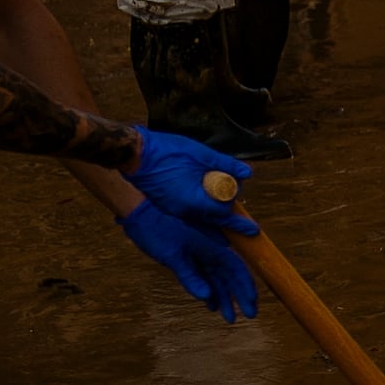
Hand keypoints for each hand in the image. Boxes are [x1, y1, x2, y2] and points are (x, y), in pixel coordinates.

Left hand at [118, 193, 260, 318]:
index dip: (246, 286)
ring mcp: (198, 256)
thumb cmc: (157, 230)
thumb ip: (190, 276)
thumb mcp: (173, 255)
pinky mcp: (186, 259)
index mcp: (211, 248)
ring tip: (229, 318)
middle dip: (240, 296)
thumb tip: (207, 296)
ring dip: (224, 298)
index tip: (252, 304)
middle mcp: (209, 252)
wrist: (140, 214)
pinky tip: (210, 304)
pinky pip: (203, 278)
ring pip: (217, 280)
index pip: (236, 270)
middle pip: (230, 277)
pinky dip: (208, 291)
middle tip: (249, 315)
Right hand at [128, 130, 258, 235]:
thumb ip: (226, 165)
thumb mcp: (201, 154)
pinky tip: (205, 214)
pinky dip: (201, 217)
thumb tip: (247, 173)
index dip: (236, 212)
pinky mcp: (167, 206)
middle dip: (231, 227)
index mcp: (194, 203)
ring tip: (227, 232)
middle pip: (213, 224)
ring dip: (215, 225)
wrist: (134, 154)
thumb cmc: (166, 152)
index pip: (223, 214)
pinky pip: (189, 217)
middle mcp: (184, 213)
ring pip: (200, 223)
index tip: (247, 214)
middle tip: (249, 230)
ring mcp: (174, 211)